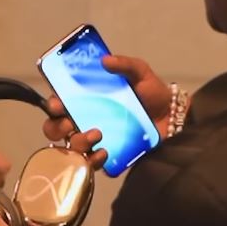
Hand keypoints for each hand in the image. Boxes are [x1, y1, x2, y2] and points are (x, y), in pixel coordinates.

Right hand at [42, 55, 171, 167]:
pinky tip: (105, 152)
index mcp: (87, 100)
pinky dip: (93, 160)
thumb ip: (125, 64)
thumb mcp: (140, 73)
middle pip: (56, 129)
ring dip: (77, 142)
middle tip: (70, 122)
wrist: (174, 120)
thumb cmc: (153, 95)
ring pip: (71, 149)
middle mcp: (86, 121)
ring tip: (96, 135)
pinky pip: (91, 165)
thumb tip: (105, 60)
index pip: (59, 104)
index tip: (57, 104)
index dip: (52, 105)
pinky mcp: (108, 159)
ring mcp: (96, 142)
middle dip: (56, 127)